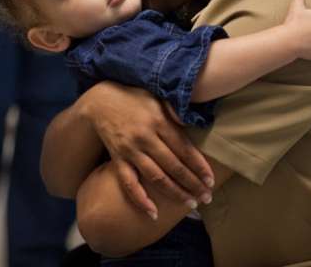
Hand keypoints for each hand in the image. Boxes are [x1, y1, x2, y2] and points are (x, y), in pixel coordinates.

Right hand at [80, 82, 213, 219]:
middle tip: (207, 198)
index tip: (211, 180)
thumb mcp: (157, 97)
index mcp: (159, 121)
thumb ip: (174, 110)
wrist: (100, 102)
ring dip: (175, 193)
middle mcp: (145, 138)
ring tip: (191, 203)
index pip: (184, 148)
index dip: (199, 166)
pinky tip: (153, 213)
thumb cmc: (134, 99)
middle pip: (174, 167)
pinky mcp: (118, 159)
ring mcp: (131, 150)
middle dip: (192, 184)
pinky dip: (140, 199)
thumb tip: (192, 122)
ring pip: (156, 177)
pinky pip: (129, 183)